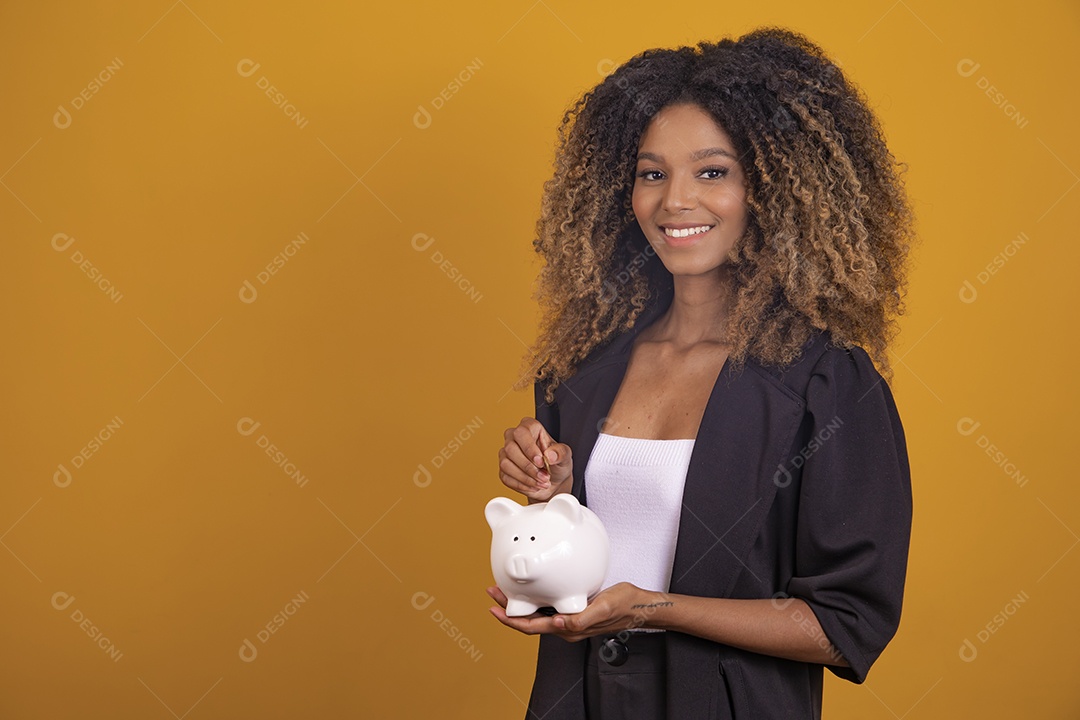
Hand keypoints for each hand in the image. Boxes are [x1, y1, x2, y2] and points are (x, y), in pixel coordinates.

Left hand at [486, 583, 657, 641]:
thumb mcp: (603, 608)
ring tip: (505, 588)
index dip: (511, 620)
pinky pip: (547, 606)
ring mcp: (568, 618)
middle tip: (493, 591)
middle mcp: (565, 626)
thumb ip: (582, 618)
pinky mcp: (572, 609)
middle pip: (529, 620)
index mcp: (568, 629)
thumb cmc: (623, 605)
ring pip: (536, 613)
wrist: (637, 605)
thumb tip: (558, 624)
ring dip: (520, 603)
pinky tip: (532, 588)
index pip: (532, 627)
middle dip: (509, 608)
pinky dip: (534, 598)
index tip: (495, 609)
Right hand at [497, 417, 572, 501]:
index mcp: (529, 427)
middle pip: (511, 449)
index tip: (541, 461)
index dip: (529, 448)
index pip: (522, 432)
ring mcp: (506, 454)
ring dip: (525, 477)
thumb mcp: (565, 456)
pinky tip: (534, 485)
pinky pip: (506, 477)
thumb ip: (561, 452)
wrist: (553, 482)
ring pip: (506, 464)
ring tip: (541, 482)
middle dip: (528, 466)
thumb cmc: (557, 464)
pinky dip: (522, 485)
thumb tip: (549, 455)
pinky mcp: (503, 470)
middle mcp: (514, 438)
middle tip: (544, 476)